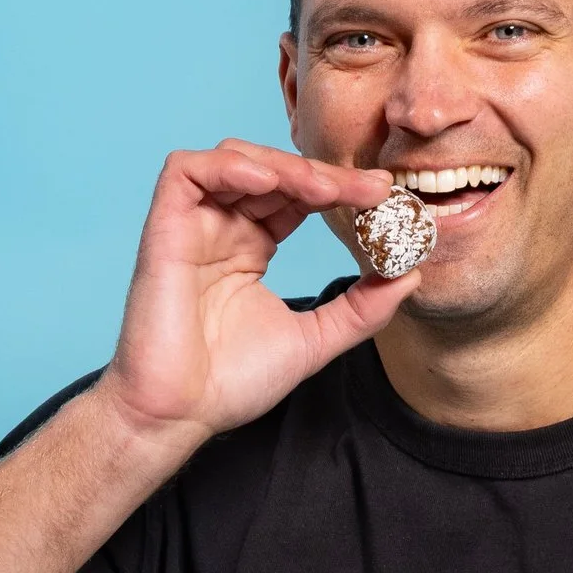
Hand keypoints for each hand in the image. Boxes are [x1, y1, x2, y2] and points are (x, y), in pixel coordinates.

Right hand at [100, 141, 412, 443]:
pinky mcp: (163, 229)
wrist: (180, 413)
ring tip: (324, 189)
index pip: (296, 198)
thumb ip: (361, 309)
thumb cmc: (230, 383)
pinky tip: (267, 179)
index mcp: (249, 249)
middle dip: (323, 174)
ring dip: (284, 165)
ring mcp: (191, 227)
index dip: (339, 189)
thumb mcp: (315, 340)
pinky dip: (227, 165)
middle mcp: (221, 230)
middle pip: (272, 172)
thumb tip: (409, 276)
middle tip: (370, 189)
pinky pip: (185, 170)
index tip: (384, 195)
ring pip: (234, 159)